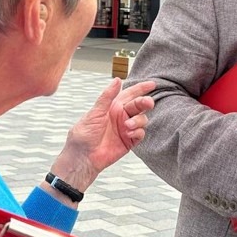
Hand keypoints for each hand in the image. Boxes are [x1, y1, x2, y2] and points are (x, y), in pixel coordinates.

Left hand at [48, 78, 154, 193]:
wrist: (83, 157)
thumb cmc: (84, 134)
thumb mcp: (95, 112)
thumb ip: (107, 96)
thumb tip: (117, 79)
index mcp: (113, 106)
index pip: (130, 94)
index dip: (141, 88)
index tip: (152, 84)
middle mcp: (121, 116)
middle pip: (139, 105)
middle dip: (145, 102)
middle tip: (148, 103)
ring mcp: (126, 128)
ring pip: (142, 119)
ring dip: (138, 120)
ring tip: (127, 125)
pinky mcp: (129, 141)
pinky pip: (141, 133)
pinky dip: (138, 131)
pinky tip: (129, 133)